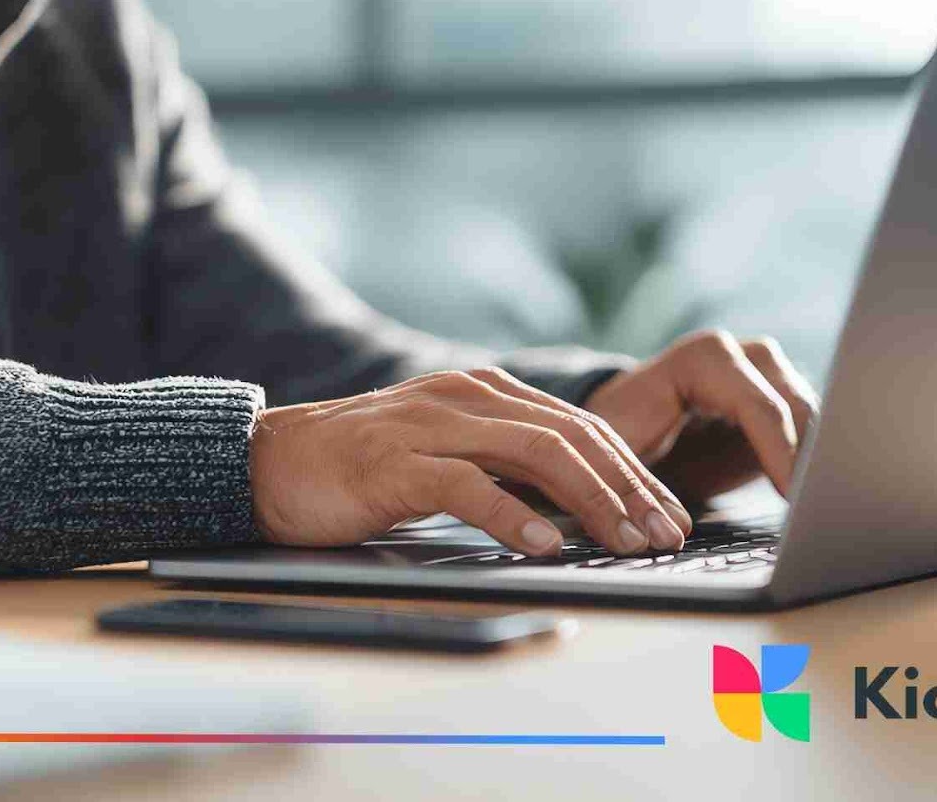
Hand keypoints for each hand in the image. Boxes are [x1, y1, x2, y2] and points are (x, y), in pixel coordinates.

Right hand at [250, 369, 693, 556]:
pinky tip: (545, 543)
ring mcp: (430, 425)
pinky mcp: (395, 462)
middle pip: (571, 436)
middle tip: (665, 534)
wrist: (268, 463)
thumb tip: (572, 510)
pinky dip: (513, 515)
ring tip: (626, 540)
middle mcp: (464, 397)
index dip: (632, 470)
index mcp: (483, 392)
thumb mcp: (443, 456)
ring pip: (535, 453)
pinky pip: (467, 484)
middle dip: (628, 487)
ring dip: (591, 500)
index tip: (668, 514)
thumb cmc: (357, 470)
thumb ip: (500, 467)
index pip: (578, 426)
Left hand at [584, 330, 818, 503]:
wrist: (632, 425)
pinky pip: (812, 433)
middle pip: (796, 408)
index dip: (779, 452)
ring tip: (818, 510)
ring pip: (813, 419)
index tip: (791, 496)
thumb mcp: (621, 451)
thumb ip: (647, 474)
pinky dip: (813, 465)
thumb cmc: (622, 435)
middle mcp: (743, 357)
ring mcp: (770, 376)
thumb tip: (662, 521)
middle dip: (808, 459)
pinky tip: (810, 499)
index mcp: (702, 359)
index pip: (757, 405)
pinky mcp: (784, 403)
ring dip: (817, 463)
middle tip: (815, 509)